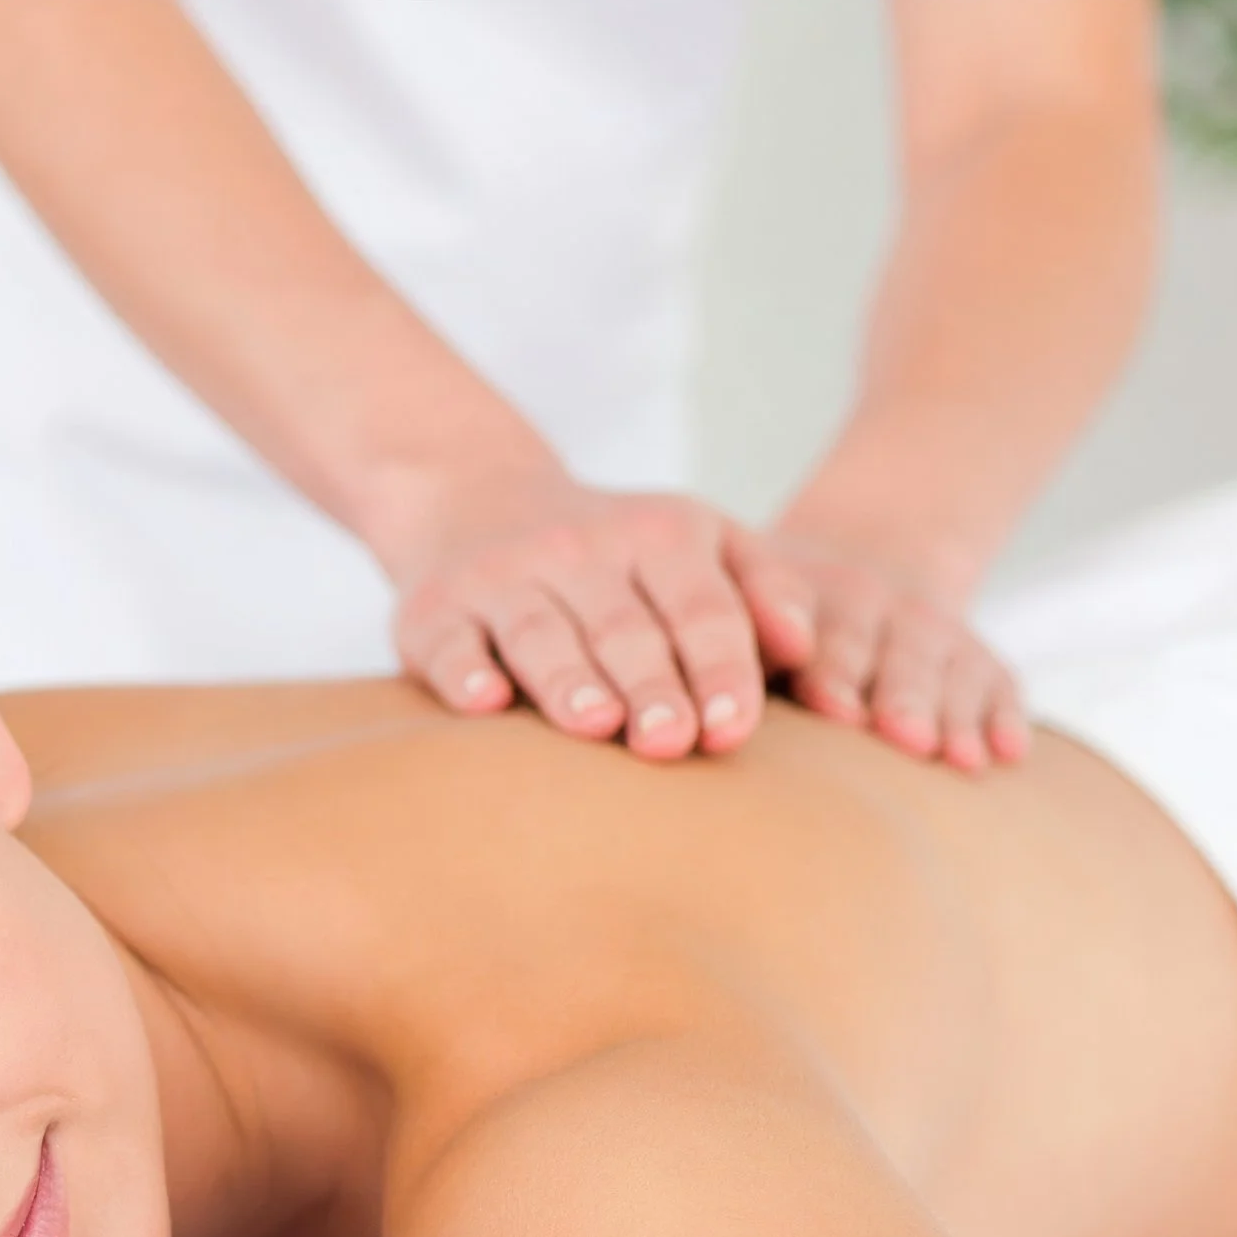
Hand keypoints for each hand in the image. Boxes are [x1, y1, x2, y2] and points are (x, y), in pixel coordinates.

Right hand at [381, 468, 780, 760]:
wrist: (469, 493)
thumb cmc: (616, 553)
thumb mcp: (700, 542)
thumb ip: (764, 589)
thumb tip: (804, 650)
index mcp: (661, 534)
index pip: (701, 607)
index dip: (719, 667)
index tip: (734, 729)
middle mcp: (580, 547)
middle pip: (624, 627)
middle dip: (649, 684)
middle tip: (671, 743)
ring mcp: (502, 575)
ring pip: (540, 631)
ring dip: (568, 678)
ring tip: (594, 724)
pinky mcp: (433, 608)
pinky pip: (448, 642)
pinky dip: (464, 670)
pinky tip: (484, 700)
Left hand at [728, 519, 1030, 771]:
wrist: (850, 566)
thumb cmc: (764, 631)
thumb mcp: (741, 618)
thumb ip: (725, 666)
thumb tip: (678, 725)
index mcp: (807, 595)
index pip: (823, 633)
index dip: (831, 669)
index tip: (830, 709)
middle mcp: (875, 604)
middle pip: (893, 650)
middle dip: (900, 694)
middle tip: (902, 738)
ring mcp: (930, 628)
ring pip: (947, 667)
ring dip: (954, 713)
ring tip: (959, 760)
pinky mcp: (976, 657)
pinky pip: (997, 681)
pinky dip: (1004, 716)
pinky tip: (1008, 756)